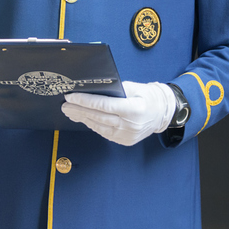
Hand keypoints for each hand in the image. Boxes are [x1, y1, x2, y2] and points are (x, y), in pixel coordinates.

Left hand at [61, 81, 175, 145]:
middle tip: (65, 105)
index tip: (71, 97)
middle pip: (98, 117)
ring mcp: (127, 135)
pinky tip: (83, 118)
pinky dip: (92, 124)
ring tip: (70, 111)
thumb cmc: (149, 97)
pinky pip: (104, 132)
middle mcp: (131, 124)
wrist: (163, 113)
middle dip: (79, 110)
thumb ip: (116, 88)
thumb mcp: (136, 87)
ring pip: (99, 126)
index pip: (105, 105)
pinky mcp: (125, 141)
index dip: (86, 101)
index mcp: (134, 109)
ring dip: (82, 118)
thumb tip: (94, 89)